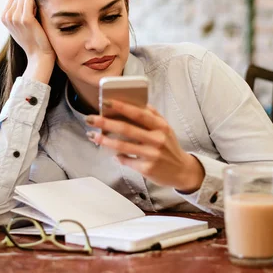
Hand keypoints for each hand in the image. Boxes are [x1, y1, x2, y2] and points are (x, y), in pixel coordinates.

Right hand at [1, 0, 54, 62]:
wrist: (38, 54)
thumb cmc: (31, 37)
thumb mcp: (18, 23)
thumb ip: (14, 10)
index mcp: (3, 17)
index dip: (24, 0)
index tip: (28, 13)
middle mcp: (7, 16)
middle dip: (29, 0)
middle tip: (33, 15)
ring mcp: (15, 18)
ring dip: (34, 3)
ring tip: (36, 16)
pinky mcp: (26, 19)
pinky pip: (30, 0)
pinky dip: (36, 5)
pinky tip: (37, 15)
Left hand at [85, 100, 204, 192]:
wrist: (182, 171)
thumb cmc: (169, 146)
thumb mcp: (165, 128)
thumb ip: (152, 115)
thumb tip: (134, 102)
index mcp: (161, 126)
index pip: (139, 113)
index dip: (121, 106)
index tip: (105, 101)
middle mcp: (157, 139)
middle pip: (127, 129)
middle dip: (106, 122)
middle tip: (90, 118)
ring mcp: (152, 155)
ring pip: (123, 146)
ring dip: (105, 140)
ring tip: (92, 135)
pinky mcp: (147, 168)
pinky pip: (126, 160)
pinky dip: (117, 156)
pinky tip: (111, 153)